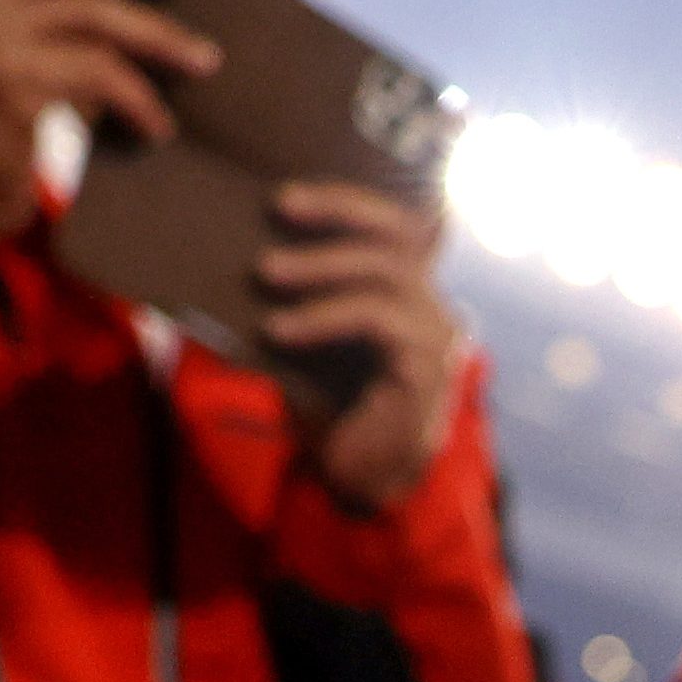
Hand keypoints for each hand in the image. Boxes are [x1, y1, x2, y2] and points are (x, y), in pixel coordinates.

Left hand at [256, 179, 467, 512]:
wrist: (360, 484)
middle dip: (336, 213)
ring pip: (385, 272)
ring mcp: (436, 338)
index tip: (286, 197)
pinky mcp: (426, 369)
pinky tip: (279, 331)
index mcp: (411, 295)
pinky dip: (323, 317)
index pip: (396, 225)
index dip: (347, 201)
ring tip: (265, 274)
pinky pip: (375, 320)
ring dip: (319, 266)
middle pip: (398, 235)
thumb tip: (244, 247)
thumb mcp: (310, 340)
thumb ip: (300, 297)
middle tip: (279, 208)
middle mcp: (434, 308)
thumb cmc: (332, 411)